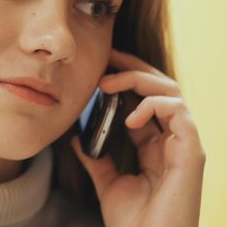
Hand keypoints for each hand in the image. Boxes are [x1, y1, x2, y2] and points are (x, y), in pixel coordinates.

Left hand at [71, 49, 204, 226]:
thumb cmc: (134, 221)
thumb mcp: (108, 182)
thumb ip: (96, 158)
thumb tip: (77, 136)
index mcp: (156, 144)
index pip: (145, 98)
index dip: (125, 78)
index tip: (99, 67)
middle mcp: (173, 139)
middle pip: (161, 87)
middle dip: (133, 67)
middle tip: (106, 59)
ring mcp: (184, 145)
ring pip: (172, 91)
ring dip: (138, 80)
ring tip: (107, 85)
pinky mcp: (192, 153)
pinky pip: (179, 112)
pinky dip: (153, 105)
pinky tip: (129, 118)